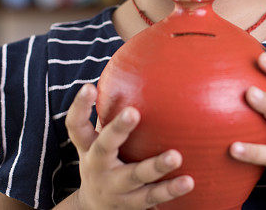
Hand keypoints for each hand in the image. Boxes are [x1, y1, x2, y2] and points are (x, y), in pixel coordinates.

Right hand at [66, 83, 193, 209]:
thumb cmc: (105, 160)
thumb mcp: (99, 140)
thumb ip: (111, 113)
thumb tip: (136, 69)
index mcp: (88, 148)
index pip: (76, 126)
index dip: (79, 106)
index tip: (88, 86)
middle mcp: (97, 166)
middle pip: (104, 147)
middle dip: (117, 129)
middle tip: (133, 112)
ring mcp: (114, 187)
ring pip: (134, 176)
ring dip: (155, 166)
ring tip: (176, 156)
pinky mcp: (131, 204)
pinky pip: (152, 197)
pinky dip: (170, 190)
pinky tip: (189, 181)